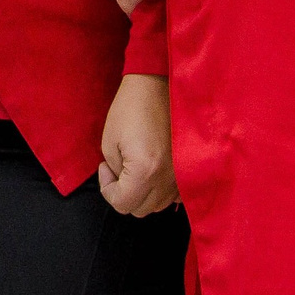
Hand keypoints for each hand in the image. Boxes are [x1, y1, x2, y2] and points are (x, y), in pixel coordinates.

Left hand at [97, 73, 176, 215]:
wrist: (158, 85)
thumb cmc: (130, 108)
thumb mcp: (110, 142)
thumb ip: (116, 173)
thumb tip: (122, 184)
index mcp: (145, 171)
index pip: (123, 204)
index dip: (108, 189)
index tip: (105, 168)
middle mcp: (168, 179)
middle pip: (141, 209)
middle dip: (124, 194)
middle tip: (117, 170)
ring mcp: (182, 176)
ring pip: (158, 206)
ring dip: (143, 194)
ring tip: (134, 168)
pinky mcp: (189, 170)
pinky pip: (175, 196)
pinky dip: (161, 191)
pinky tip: (152, 172)